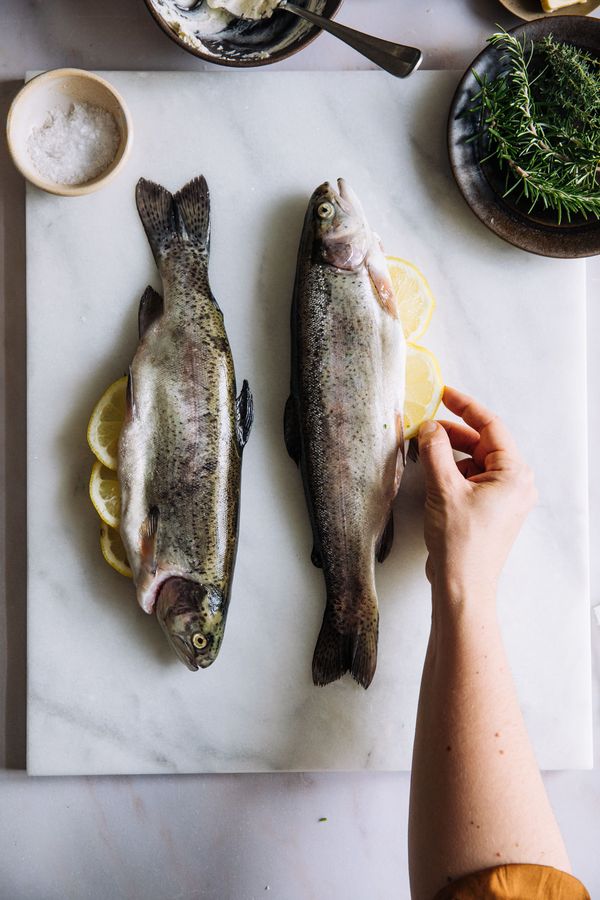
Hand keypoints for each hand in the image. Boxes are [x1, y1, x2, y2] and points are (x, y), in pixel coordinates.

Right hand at [418, 386, 537, 599]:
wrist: (462, 585)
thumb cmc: (461, 542)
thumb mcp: (444, 487)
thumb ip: (435, 451)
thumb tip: (429, 428)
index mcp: (514, 474)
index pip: (491, 426)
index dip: (465, 407)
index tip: (445, 393)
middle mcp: (516, 484)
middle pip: (483, 444)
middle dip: (453, 433)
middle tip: (426, 425)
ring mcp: (504, 499)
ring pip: (475, 462)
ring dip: (450, 454)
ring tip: (424, 451)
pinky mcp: (491, 511)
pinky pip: (473, 480)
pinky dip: (453, 472)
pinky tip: (433, 474)